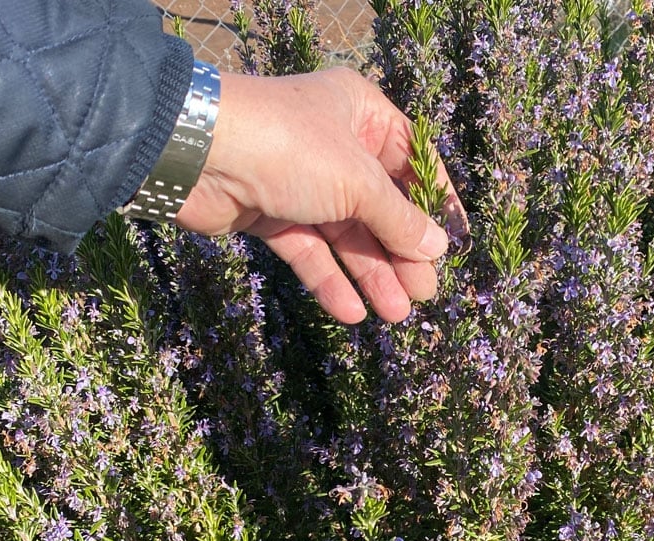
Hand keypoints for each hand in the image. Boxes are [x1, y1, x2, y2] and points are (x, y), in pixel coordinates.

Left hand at [174, 68, 465, 323]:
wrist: (197, 152)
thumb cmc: (290, 146)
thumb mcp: (358, 182)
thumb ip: (399, 220)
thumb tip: (438, 247)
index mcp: (362, 114)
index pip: (413, 161)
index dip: (436, 203)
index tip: (456, 244)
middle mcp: (335, 144)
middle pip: (381, 205)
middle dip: (401, 251)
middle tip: (425, 293)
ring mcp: (301, 181)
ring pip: (346, 234)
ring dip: (371, 273)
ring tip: (397, 313)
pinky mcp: (271, 214)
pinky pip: (310, 251)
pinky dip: (329, 280)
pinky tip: (351, 312)